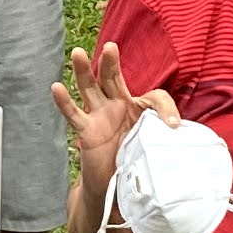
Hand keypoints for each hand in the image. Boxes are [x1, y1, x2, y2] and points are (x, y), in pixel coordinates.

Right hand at [50, 41, 177, 195]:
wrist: (116, 186)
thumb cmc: (135, 160)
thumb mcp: (156, 144)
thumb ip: (164, 131)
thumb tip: (176, 127)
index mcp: (137, 107)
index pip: (153, 97)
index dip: (165, 109)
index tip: (174, 125)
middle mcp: (116, 106)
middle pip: (112, 79)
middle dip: (109, 63)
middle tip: (110, 47)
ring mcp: (99, 116)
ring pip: (89, 88)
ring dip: (83, 71)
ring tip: (77, 53)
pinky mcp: (86, 131)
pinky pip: (73, 114)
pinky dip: (64, 102)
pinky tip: (56, 88)